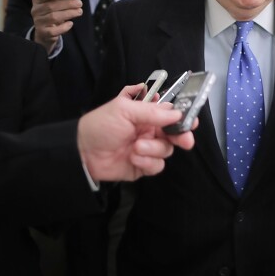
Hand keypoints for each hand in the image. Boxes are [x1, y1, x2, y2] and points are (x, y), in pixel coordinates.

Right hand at [30, 0, 83, 52]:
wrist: (44, 32)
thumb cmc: (51, 14)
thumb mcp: (53, 5)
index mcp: (37, 1)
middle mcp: (36, 11)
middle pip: (51, 6)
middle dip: (67, 4)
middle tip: (79, 3)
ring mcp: (38, 22)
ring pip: (54, 17)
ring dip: (69, 13)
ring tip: (79, 12)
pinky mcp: (43, 33)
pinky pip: (54, 30)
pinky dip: (64, 27)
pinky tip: (70, 23)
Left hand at [77, 84, 195, 181]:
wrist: (83, 152)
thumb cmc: (101, 125)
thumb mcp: (125, 109)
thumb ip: (152, 111)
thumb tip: (177, 113)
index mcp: (146, 114)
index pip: (171, 114)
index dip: (183, 116)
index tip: (191, 121)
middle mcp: (149, 130)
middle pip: (175, 134)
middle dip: (181, 136)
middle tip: (184, 140)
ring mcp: (147, 149)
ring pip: (166, 150)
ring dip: (153, 148)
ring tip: (136, 147)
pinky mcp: (143, 166)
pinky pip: (157, 165)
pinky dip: (146, 162)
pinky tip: (133, 158)